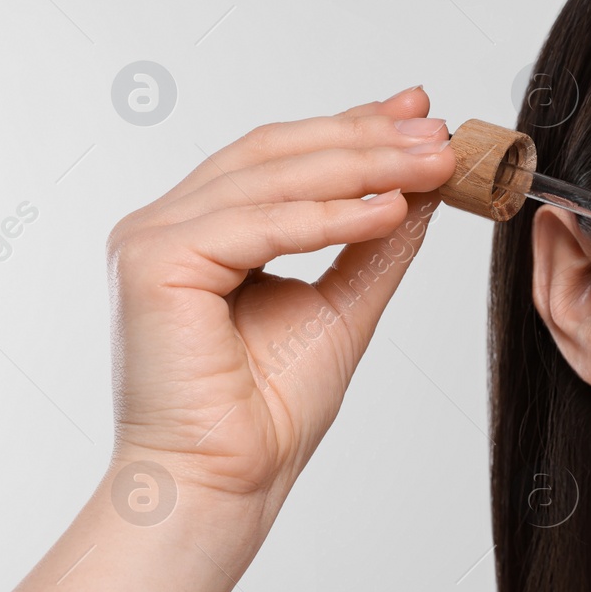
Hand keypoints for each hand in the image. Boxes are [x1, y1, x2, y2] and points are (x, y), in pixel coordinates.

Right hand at [104, 85, 456, 543]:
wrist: (226, 482)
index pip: (285, 157)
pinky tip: (386, 210)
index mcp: (202, 228)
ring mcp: (152, 238)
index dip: (354, 126)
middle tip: (438, 130)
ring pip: (271, 179)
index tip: (423, 110)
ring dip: (362, 167)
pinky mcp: (153, 263)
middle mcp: (168, 223)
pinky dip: (327, 216)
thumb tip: (421, 188)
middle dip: (366, 137)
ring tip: (432, 165)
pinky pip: (257, 225)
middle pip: (278, 154)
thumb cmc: (269, 412)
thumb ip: (374, 243)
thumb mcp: (344, 306)